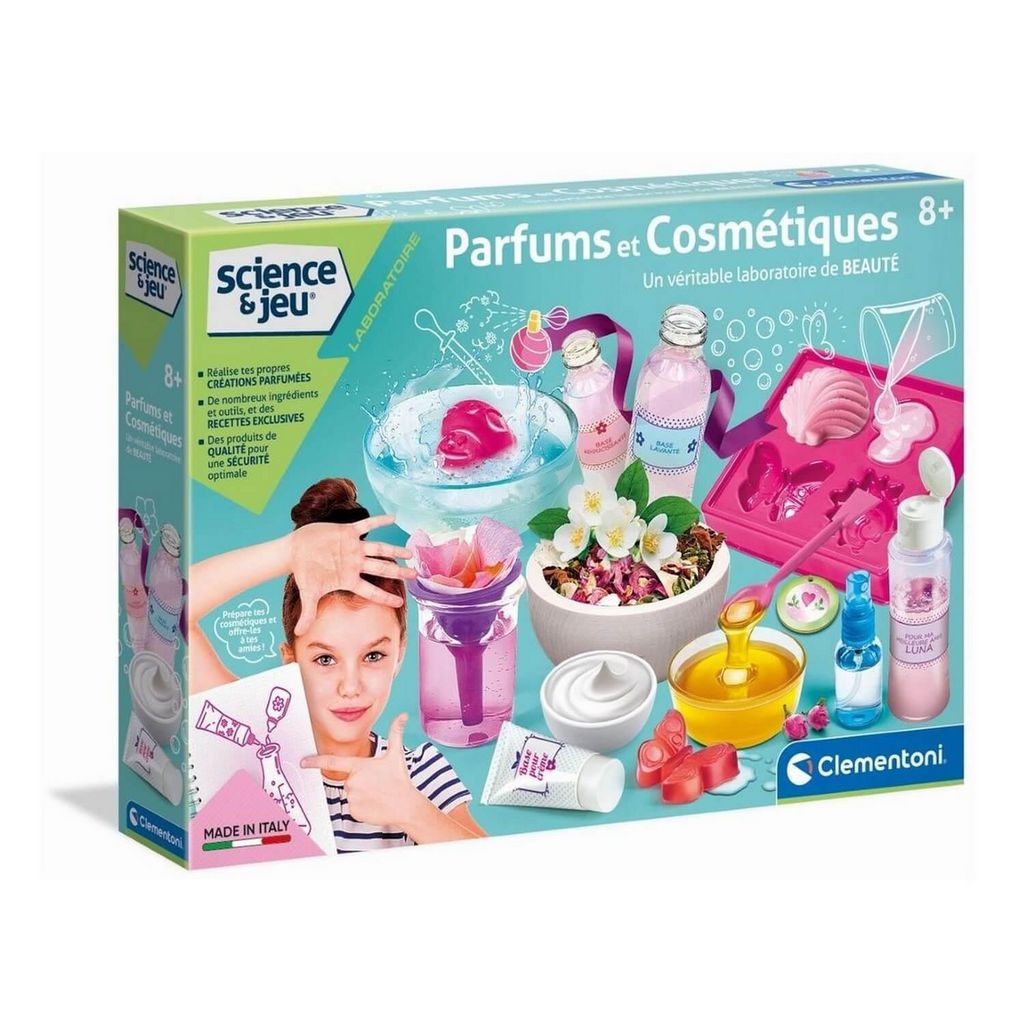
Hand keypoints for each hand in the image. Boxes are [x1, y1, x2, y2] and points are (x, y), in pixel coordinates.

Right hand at [289, 515, 416, 634]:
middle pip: (382, 568)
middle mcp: (356, 564)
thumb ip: (308, 613)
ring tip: (410, 553)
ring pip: (379, 549)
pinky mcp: (348, 532)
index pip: (371, 591)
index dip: (385, 597)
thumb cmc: (304, 572)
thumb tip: (299, 633)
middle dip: (399, 572)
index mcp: (349, 579)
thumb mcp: (308, 593)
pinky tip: (393, 518)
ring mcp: (354, 548)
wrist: (296, 550)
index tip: (399, 602)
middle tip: (415, 576)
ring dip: (395, 550)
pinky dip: (379, 521)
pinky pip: (367, 525)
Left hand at [301, 715, 422, 826]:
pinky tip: (375, 804)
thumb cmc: (399, 780)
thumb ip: (396, 732)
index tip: (303, 761)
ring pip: (351, 793)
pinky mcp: (354, 812)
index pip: (332, 761)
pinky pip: (354, 807)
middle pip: (349, 779)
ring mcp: (352, 798)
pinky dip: (363, 806)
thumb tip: (403, 716)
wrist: (405, 806)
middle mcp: (352, 781)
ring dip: (362, 793)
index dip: (315, 761)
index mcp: (359, 766)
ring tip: (377, 794)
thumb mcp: (396, 754)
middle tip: (376, 783)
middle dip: (360, 780)